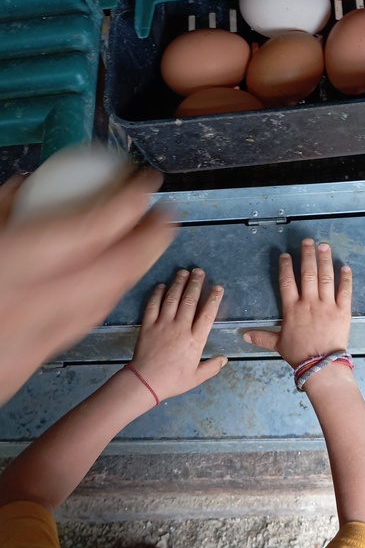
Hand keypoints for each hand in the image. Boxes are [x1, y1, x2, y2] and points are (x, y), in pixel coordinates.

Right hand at [0, 170, 173, 405]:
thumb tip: (25, 188)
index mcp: (13, 261)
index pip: (90, 228)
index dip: (128, 204)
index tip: (146, 185)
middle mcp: (32, 301)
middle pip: (115, 269)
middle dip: (150, 240)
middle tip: (166, 214)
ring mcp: (33, 338)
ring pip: (104, 300)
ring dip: (134, 268)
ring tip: (149, 242)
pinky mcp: (28, 362)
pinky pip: (80, 324)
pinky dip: (105, 296)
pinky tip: (111, 281)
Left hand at [130, 267, 226, 400]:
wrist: (146, 382)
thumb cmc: (173, 380)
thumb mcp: (196, 378)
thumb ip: (211, 367)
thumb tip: (224, 359)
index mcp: (195, 340)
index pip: (207, 314)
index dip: (214, 299)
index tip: (217, 287)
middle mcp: (181, 328)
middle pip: (190, 301)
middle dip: (195, 284)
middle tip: (199, 271)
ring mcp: (163, 324)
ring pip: (172, 299)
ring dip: (178, 284)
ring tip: (183, 272)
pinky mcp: (148, 325)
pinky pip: (153, 305)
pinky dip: (157, 293)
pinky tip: (161, 285)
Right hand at [243, 238, 351, 367]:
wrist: (321, 365)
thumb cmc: (299, 355)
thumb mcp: (278, 344)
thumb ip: (262, 337)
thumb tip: (243, 335)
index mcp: (292, 309)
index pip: (287, 282)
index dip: (285, 267)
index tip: (285, 255)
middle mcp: (309, 302)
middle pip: (307, 273)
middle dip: (307, 255)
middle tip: (308, 241)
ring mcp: (327, 305)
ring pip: (326, 277)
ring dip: (325, 260)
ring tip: (324, 246)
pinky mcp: (343, 311)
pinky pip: (345, 291)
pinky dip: (346, 279)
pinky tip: (345, 267)